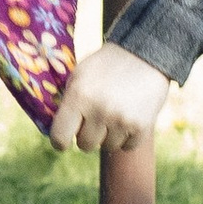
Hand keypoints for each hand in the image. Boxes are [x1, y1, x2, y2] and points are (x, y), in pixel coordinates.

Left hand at [49, 41, 171, 155]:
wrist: (144, 56)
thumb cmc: (105, 66)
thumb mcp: (80, 75)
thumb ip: (68, 102)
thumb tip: (57, 131)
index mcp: (78, 96)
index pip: (60, 137)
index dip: (60, 141)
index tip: (64, 140)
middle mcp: (99, 111)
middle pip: (85, 145)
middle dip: (88, 134)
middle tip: (95, 118)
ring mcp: (121, 121)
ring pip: (107, 147)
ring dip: (109, 135)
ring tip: (114, 113)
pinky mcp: (141, 127)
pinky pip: (127, 147)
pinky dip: (127, 137)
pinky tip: (128, 118)